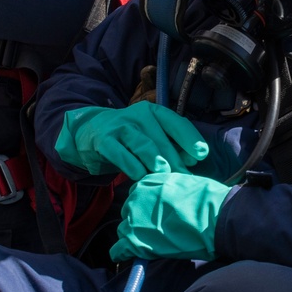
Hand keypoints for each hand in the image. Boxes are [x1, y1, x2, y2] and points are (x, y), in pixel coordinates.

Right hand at [55, 104, 208, 178]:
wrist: (90, 132)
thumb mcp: (150, 135)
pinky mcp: (104, 140)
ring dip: (156, 160)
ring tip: (165, 173)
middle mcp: (139, 115)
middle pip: (162, 139)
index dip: (190, 139)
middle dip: (175, 160)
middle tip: (183, 178)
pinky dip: (132, 166)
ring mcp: (121, 127)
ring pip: (143, 145)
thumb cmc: (129, 138)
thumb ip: (170, 146)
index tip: (201, 155)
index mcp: (155, 113)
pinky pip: (121, 154)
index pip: (177, 123)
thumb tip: (192, 161)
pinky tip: (139, 176)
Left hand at [110, 173, 230, 261]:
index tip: (155, 215)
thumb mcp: (185, 182)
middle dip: (140, 221)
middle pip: (129, 213)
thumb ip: (169, 189)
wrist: (215, 217)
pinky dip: (122, 254)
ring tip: (150, 244)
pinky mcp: (135, 242)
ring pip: (124, 231)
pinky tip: (128, 256)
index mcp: (148, 183)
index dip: (147, 207)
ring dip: (134, 237)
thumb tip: (170, 197)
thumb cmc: (208, 200)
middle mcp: (136, 198)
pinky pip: (119, 250)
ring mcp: (133, 221)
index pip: (138, 195)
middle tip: (156, 230)